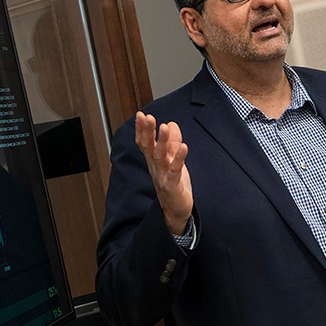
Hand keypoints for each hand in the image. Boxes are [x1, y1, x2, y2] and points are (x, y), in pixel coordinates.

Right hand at [135, 112, 192, 233]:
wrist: (176, 211)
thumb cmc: (174, 185)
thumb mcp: (173, 160)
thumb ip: (172, 142)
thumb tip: (171, 123)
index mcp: (154, 161)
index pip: (145, 143)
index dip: (142, 129)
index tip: (141, 115)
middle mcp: (156, 167)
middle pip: (149, 147)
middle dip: (147, 132)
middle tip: (147, 117)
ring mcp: (163, 176)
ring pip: (160, 157)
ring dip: (162, 141)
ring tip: (164, 127)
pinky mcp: (173, 185)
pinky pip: (175, 171)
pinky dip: (179, 159)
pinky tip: (184, 147)